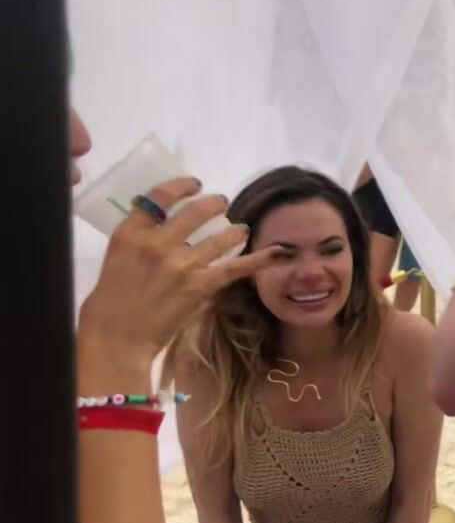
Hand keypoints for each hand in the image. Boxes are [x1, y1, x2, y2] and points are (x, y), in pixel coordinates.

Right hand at [78, 177, 280, 365]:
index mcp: (130, 233)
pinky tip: (275, 251)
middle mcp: (158, 243)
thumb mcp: (117, 258)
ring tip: (240, 229)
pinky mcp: (201, 286)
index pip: (159, 196)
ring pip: (221, 237)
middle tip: (221, 203)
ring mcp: (183, 264)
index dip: (181, 186)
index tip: (194, 185)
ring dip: (234, 231)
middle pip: (195, 211)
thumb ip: (142, 239)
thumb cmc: (111, 300)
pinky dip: (258, 259)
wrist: (118, 337)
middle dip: (214, 204)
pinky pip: (236, 267)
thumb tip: (167, 227)